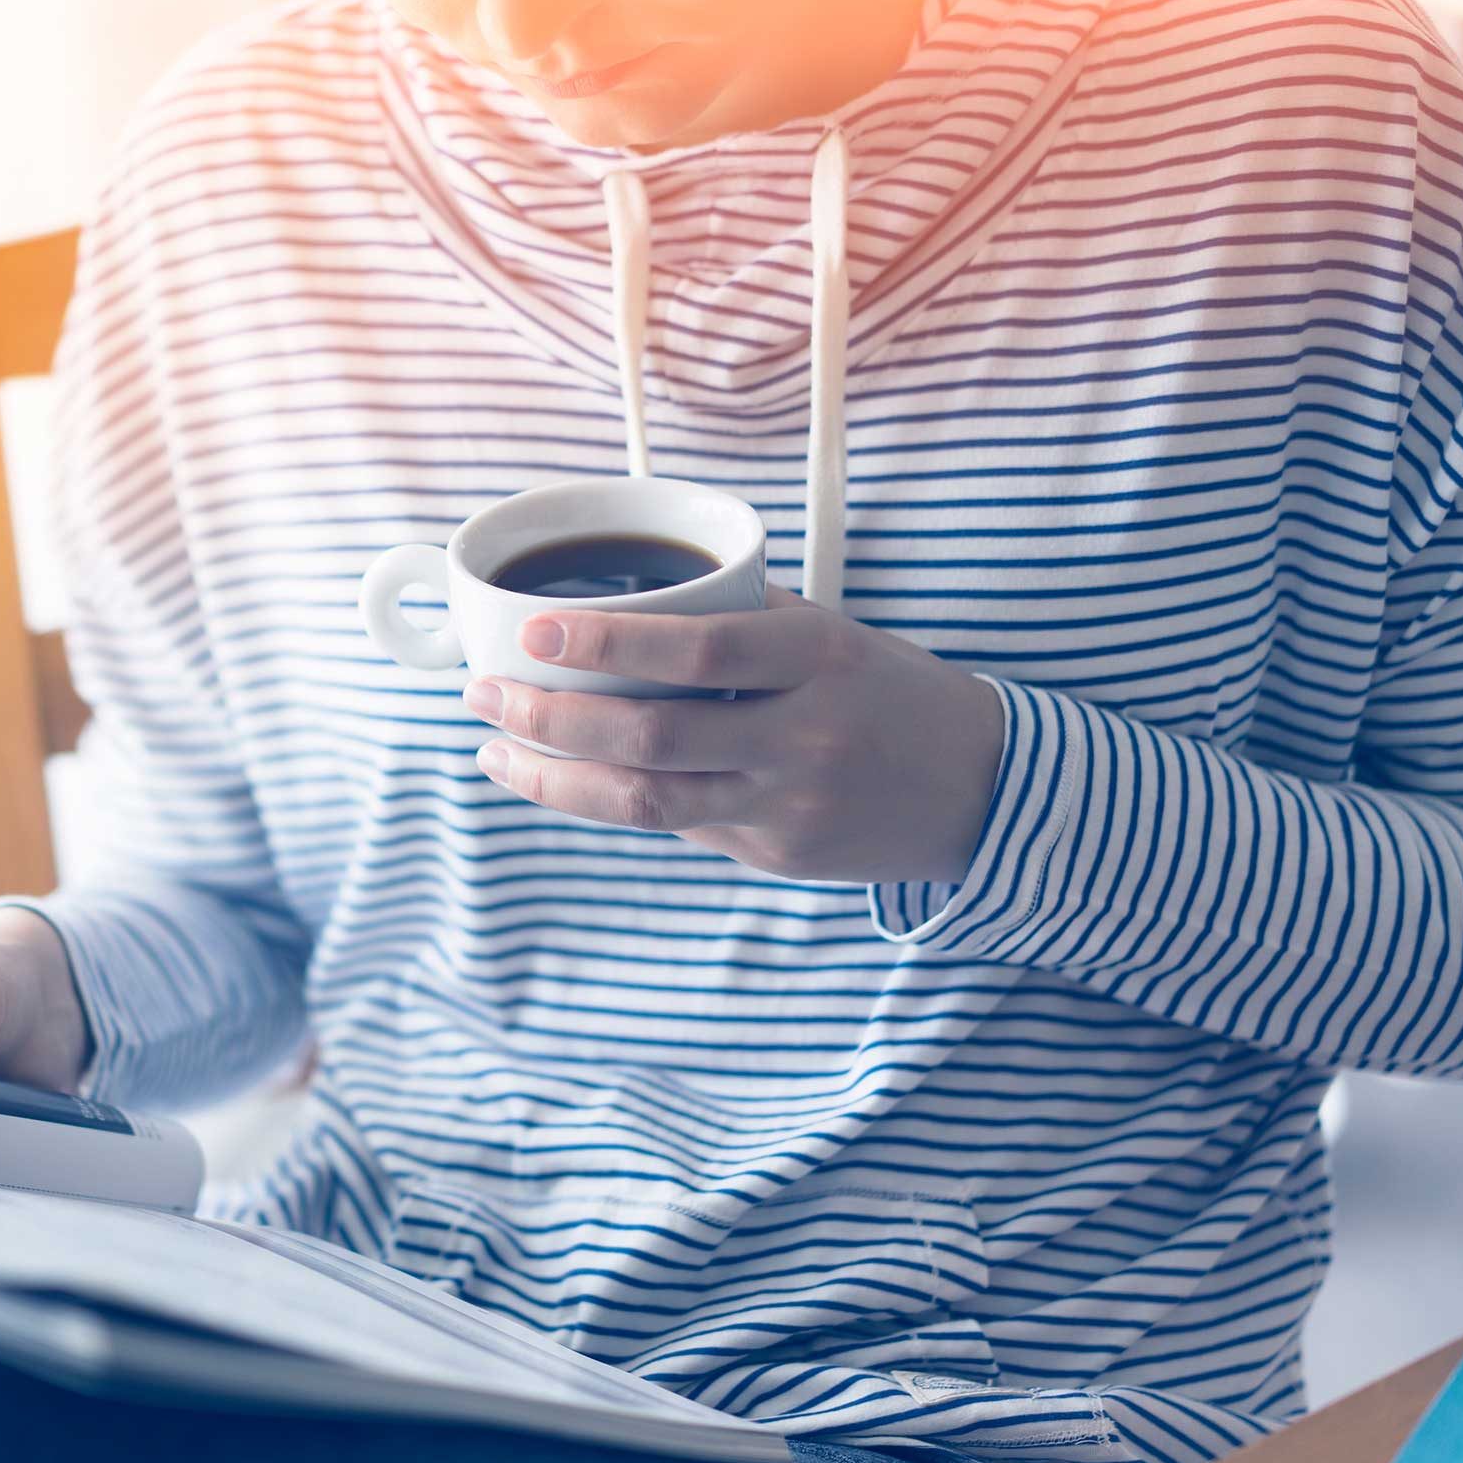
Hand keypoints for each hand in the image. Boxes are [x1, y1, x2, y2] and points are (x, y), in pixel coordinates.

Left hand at [465, 587, 1005, 882]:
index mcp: (815, 657)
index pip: (695, 651)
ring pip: (646, 801)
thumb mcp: (828, 631)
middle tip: (481, 694)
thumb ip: (734, 619)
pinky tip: (561, 778)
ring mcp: (787, 804)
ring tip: (493, 752)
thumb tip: (614, 608)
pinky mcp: (775, 854)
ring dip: (554, 778)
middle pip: (651, 737)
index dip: (605, 645)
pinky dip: (609, 799)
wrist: (981, 786)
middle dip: (548, 718)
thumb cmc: (884, 687)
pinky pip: (676, 823)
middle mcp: (802, 735)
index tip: (531, 631)